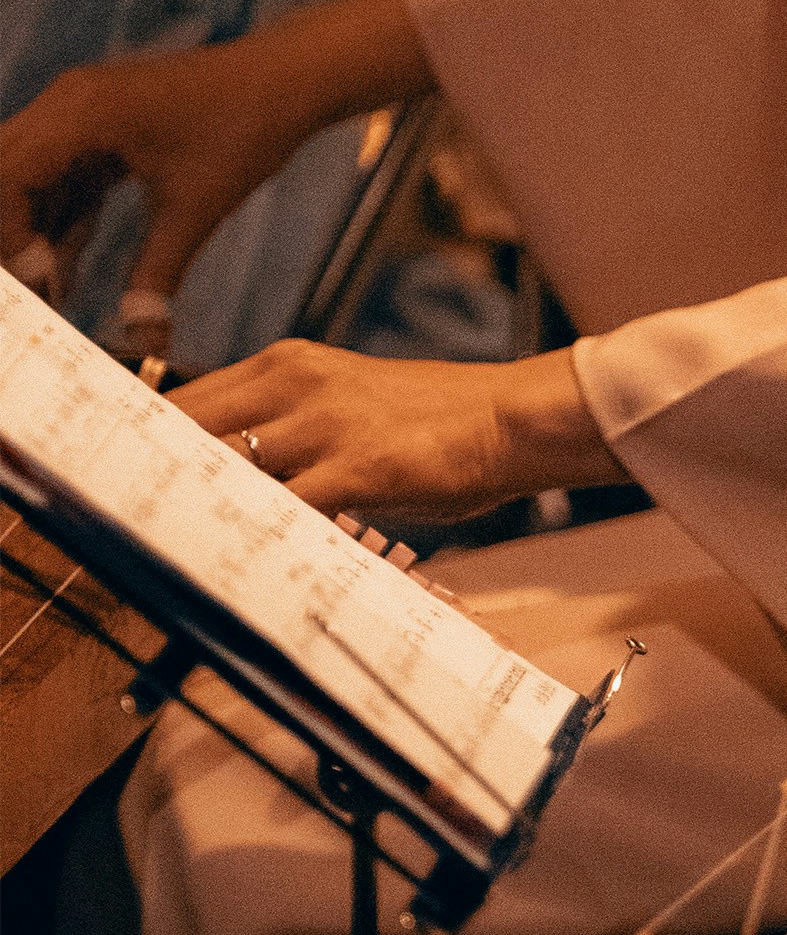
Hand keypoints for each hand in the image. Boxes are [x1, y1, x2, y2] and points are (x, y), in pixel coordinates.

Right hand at [0, 0, 430, 328]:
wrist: (289, 80)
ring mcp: (82, 112)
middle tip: (33, 295)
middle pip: (6, 175)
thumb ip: (159, 274)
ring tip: (52, 296)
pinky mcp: (102, 126)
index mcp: (80, 113)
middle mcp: (68, 103)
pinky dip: (63, 220)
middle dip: (14, 237)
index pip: (6, 176)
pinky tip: (68, 273)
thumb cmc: (247, 128)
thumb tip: (145, 343)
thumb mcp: (197, 209)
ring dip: (36, 234)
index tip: (38, 284)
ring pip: (31, 178)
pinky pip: (63, 175)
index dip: (12, 236)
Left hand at [172, 343, 626, 525]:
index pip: (185, 401)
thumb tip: (242, 486)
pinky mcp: (356, 468)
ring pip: (228, 473)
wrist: (513, 418)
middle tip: (134, 525)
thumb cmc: (440, 422)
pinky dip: (262, 542)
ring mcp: (323, 425)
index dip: (147, 445)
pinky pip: (287, 513)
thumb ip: (290, 432)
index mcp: (288, 364)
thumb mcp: (351, 406)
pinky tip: (249, 570)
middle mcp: (295, 384)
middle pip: (187, 431)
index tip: (125, 483)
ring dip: (201, 517)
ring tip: (178, 554)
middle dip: (155, 479)